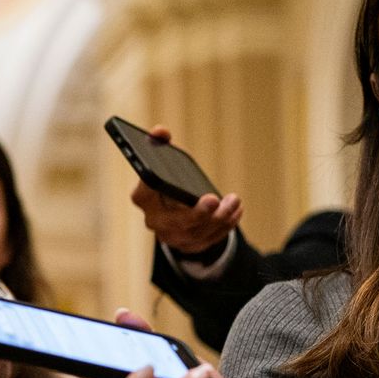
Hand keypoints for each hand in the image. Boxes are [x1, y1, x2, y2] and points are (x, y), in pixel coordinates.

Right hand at [127, 125, 242, 253]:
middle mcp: (153, 221)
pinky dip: (224, 227)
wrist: (174, 211)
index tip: (170, 181)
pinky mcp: (188, 246)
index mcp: (143, 197)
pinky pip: (208, 240)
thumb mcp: (164, 161)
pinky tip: (236, 212)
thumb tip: (160, 131)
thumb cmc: (168, 181)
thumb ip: (159, 143)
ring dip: (218, 218)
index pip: (145, 193)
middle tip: (214, 199)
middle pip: (174, 222)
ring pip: (196, 233)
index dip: (157, 188)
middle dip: (196, 213)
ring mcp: (170, 237)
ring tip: (234, 201)